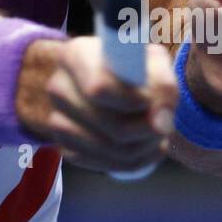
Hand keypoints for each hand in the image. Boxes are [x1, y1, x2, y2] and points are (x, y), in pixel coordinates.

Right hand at [27, 36, 178, 173]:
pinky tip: (141, 148)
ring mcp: (57, 118)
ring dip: (143, 149)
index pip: (99, 89)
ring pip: (109, 150)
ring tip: (155, 135)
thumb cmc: (134, 70)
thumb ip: (163, 86)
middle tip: (164, 124)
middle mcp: (58, 86)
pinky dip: (129, 163)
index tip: (149, 100)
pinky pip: (101, 166)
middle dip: (148, 132)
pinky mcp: (63, 146)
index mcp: (75, 55)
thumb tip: (160, 123)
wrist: (112, 85)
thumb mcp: (154, 63)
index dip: (132, 102)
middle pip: (112, 127)